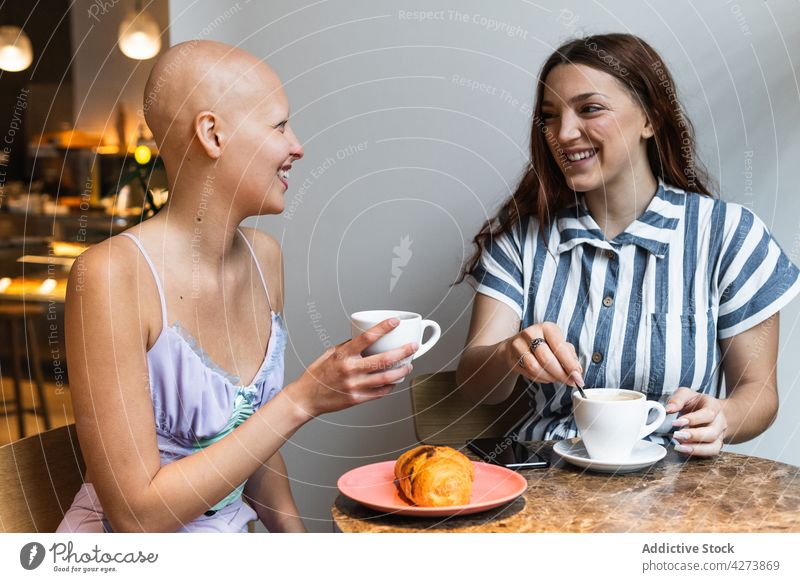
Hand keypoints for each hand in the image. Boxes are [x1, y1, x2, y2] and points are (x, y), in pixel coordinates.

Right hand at [292, 318, 417, 417]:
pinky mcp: (357, 399)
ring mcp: (355, 385)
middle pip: (384, 359)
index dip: (383, 328)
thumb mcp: (330, 353)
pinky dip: (390, 386)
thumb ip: (349, 346)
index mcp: (343, 355)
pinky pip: (380, 392)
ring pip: (387, 378)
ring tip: (408, 366)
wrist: (307, 398)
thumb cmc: (318, 374)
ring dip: (401, 371)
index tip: (395, 321)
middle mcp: (350, 369)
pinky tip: (395, 381)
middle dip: (403, 352)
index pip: (367, 337)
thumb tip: (366, 338)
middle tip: (413, 347)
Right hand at [502, 321, 583, 385]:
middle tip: (569, 382)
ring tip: (556, 378)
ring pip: (535, 367)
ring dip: (549, 377)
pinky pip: (528, 373)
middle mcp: (531, 333)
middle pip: (546, 359)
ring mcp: (519, 345)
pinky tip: (546, 377)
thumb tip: (577, 372)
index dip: (569, 364)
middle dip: (560, 374)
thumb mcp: (559, 344)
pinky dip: (540, 379)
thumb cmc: (544, 344)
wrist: (518, 344)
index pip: (559, 347)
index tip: (577, 377)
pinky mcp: (512, 357)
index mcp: (546, 328)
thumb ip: (570, 356)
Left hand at [667, 388, 727, 456]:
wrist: (712, 411)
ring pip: (714, 446)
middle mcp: (720, 422)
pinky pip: (710, 453)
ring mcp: (719, 435)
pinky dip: (697, 453)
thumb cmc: (697, 403)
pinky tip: (683, 450)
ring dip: (696, 449)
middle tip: (677, 435)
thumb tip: (668, 409)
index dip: (693, 419)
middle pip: (712, 432)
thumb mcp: (687, 394)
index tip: (676, 422)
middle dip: (694, 436)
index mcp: (714, 406)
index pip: (708, 413)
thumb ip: (677, 399)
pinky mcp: (715, 445)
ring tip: (679, 447)